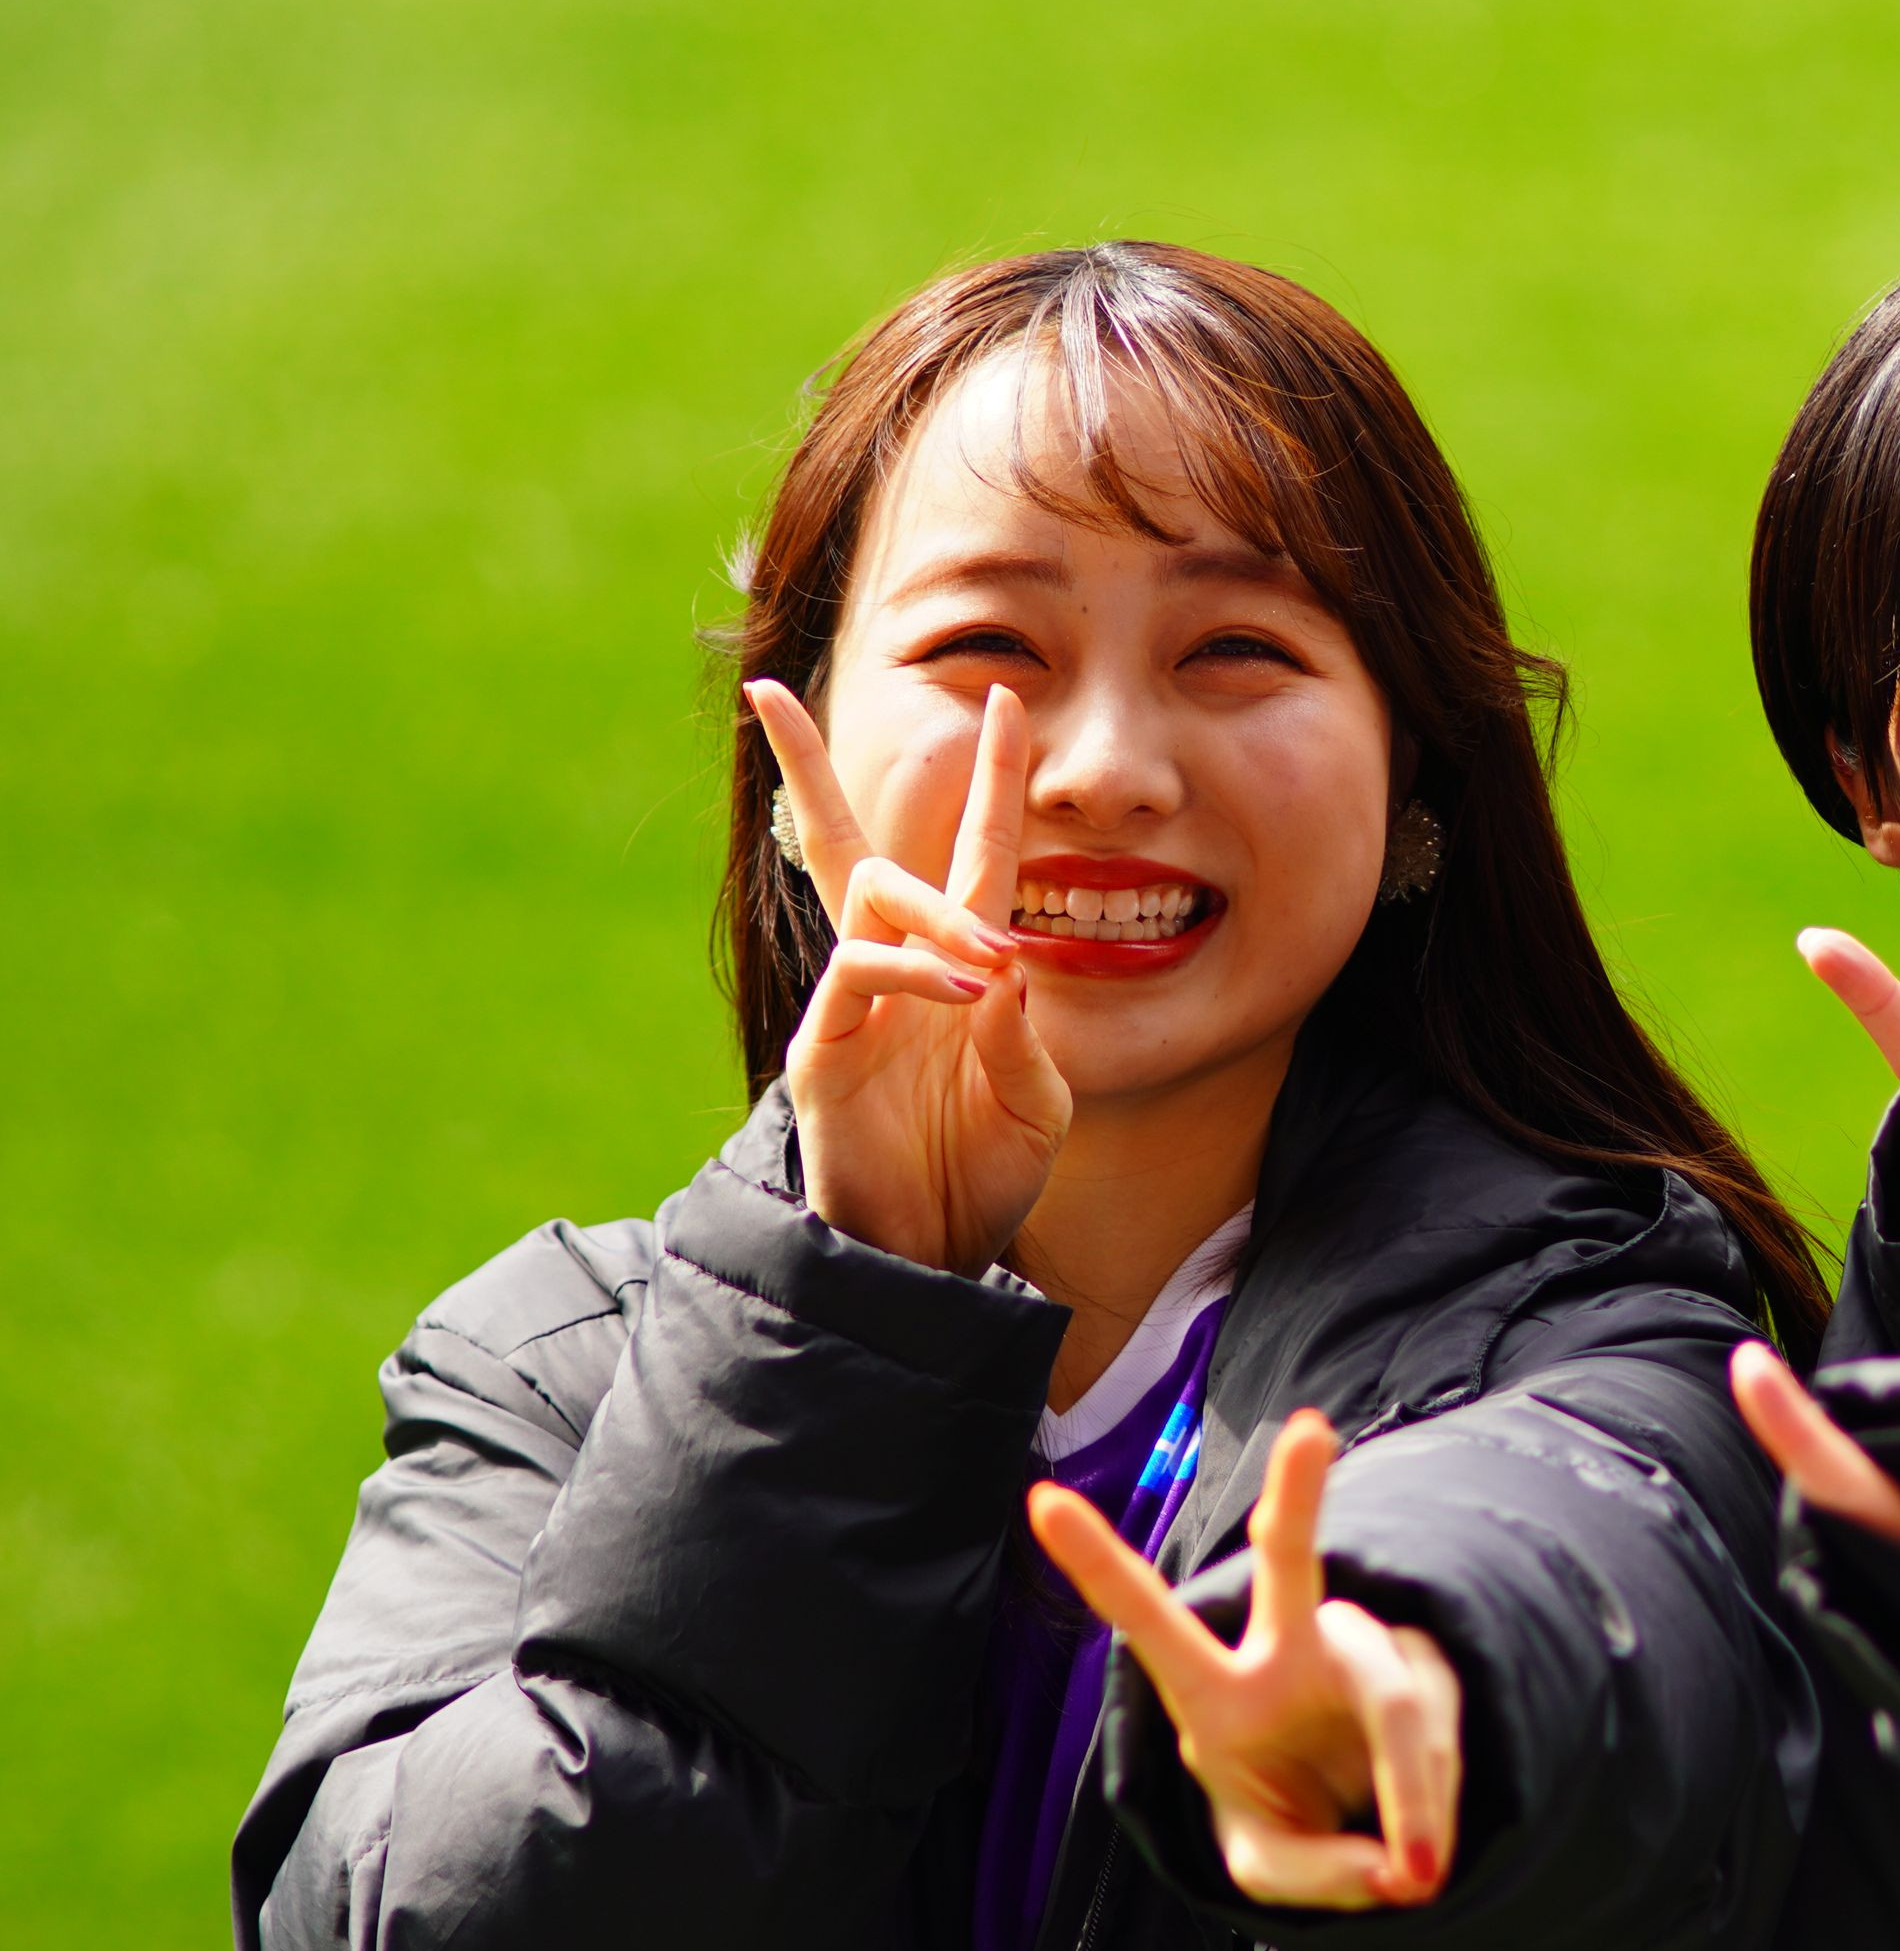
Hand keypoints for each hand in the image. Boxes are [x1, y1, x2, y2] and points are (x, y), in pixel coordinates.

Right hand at [748, 679, 1068, 1275]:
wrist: (937, 1256)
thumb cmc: (988, 1174)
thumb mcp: (1037, 1100)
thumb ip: (1021, 1033)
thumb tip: (1003, 960)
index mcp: (964, 965)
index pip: (975, 849)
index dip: (990, 775)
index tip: (1001, 694)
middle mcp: (898, 969)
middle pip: (856, 846)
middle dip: (814, 772)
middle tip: (811, 709)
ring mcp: (852, 1006)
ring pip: (869, 899)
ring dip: (935, 915)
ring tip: (986, 962)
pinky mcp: (821, 1050)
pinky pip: (857, 974)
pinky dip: (910, 969)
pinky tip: (960, 988)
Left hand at [1031, 1412, 1462, 1908]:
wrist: (1362, 1814)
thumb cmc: (1291, 1816)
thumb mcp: (1270, 1865)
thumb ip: (1312, 1874)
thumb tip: (1397, 1865)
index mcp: (1217, 1692)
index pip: (1150, 1622)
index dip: (1096, 1564)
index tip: (1040, 1500)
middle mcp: (1288, 1651)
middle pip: (1293, 1564)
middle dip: (1298, 1498)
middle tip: (1309, 1431)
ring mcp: (1366, 1652)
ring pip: (1397, 1705)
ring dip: (1414, 1799)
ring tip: (1415, 1875)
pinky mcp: (1430, 1671)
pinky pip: (1439, 1739)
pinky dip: (1433, 1810)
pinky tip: (1426, 1846)